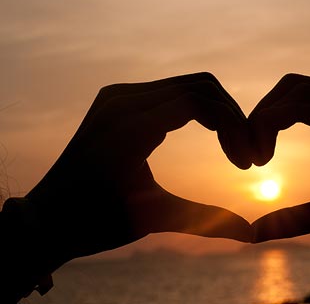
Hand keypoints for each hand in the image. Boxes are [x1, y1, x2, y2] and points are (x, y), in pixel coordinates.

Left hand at [26, 72, 252, 265]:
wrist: (47, 217)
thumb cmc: (95, 221)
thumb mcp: (153, 217)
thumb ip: (205, 220)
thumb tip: (250, 236)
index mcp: (129, 126)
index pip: (199, 102)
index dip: (233, 126)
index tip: (246, 162)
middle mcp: (122, 100)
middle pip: (200, 86)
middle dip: (232, 116)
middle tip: (245, 155)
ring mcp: (118, 95)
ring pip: (189, 85)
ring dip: (218, 112)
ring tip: (231, 147)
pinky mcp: (118, 99)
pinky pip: (171, 91)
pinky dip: (199, 109)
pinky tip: (208, 136)